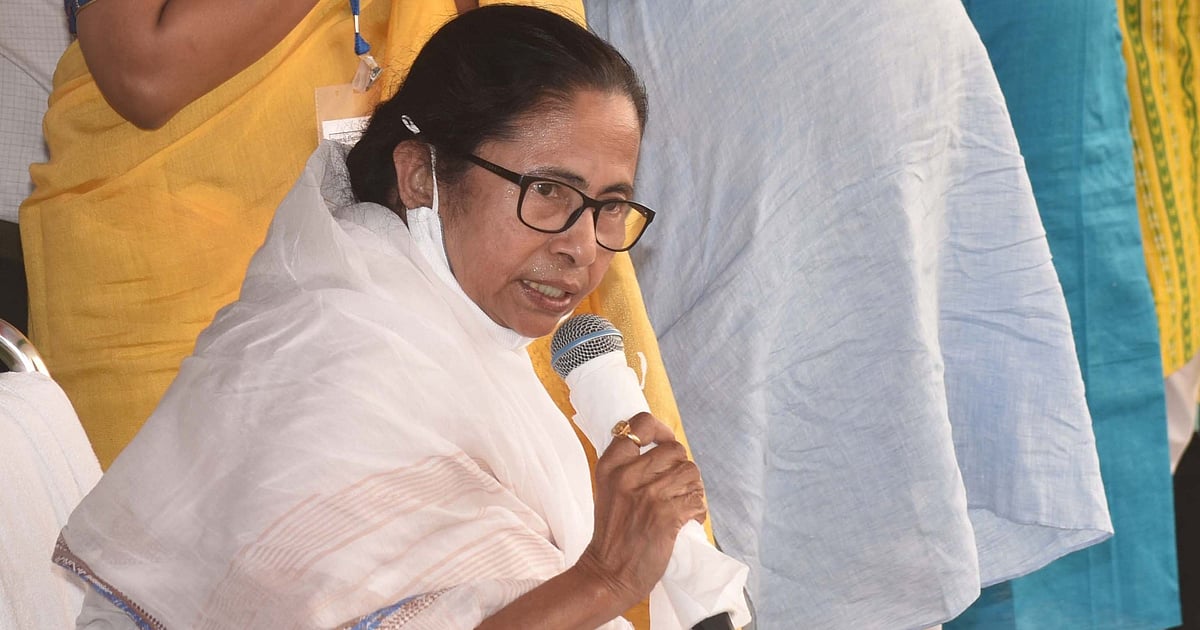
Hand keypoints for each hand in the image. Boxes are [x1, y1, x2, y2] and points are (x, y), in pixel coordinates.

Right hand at [575, 412, 706, 608]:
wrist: (607, 574)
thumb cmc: (613, 533)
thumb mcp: (609, 489)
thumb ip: (629, 466)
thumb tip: (665, 447)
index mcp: (610, 465)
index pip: (640, 424)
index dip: (661, 431)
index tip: (665, 444)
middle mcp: (627, 475)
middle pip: (675, 450)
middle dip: (682, 467)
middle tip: (677, 486)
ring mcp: (648, 495)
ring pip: (691, 473)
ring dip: (693, 489)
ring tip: (683, 505)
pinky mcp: (666, 516)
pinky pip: (697, 499)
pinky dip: (697, 510)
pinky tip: (687, 520)